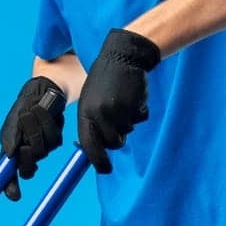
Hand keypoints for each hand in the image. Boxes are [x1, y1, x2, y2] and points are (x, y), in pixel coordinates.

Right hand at [0, 76, 66, 199]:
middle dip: (27, 154)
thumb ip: (10, 135)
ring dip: (39, 129)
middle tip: (25, 140)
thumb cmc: (26, 102)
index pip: (9, 173)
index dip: (10, 186)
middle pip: (27, 168)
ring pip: (43, 151)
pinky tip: (47, 113)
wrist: (45, 89)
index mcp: (11, 149)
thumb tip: (8, 155)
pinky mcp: (55, 139)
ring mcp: (41, 147)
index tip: (14, 196)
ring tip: (34, 111)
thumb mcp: (15, 117)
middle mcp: (25, 151)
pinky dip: (49, 124)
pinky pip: (55, 140)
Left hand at [78, 28, 160, 172]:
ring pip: (127, 131)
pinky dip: (139, 111)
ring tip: (123, 100)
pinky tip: (133, 96)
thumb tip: (94, 150)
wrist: (123, 56)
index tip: (105, 169)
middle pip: (113, 143)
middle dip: (117, 137)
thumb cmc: (105, 80)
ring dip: (128, 121)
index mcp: (85, 113)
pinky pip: (140, 119)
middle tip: (118, 118)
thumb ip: (92, 123)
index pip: (90, 145)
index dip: (98, 160)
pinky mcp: (134, 105)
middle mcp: (100, 114)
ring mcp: (118, 110)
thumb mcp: (91, 100)